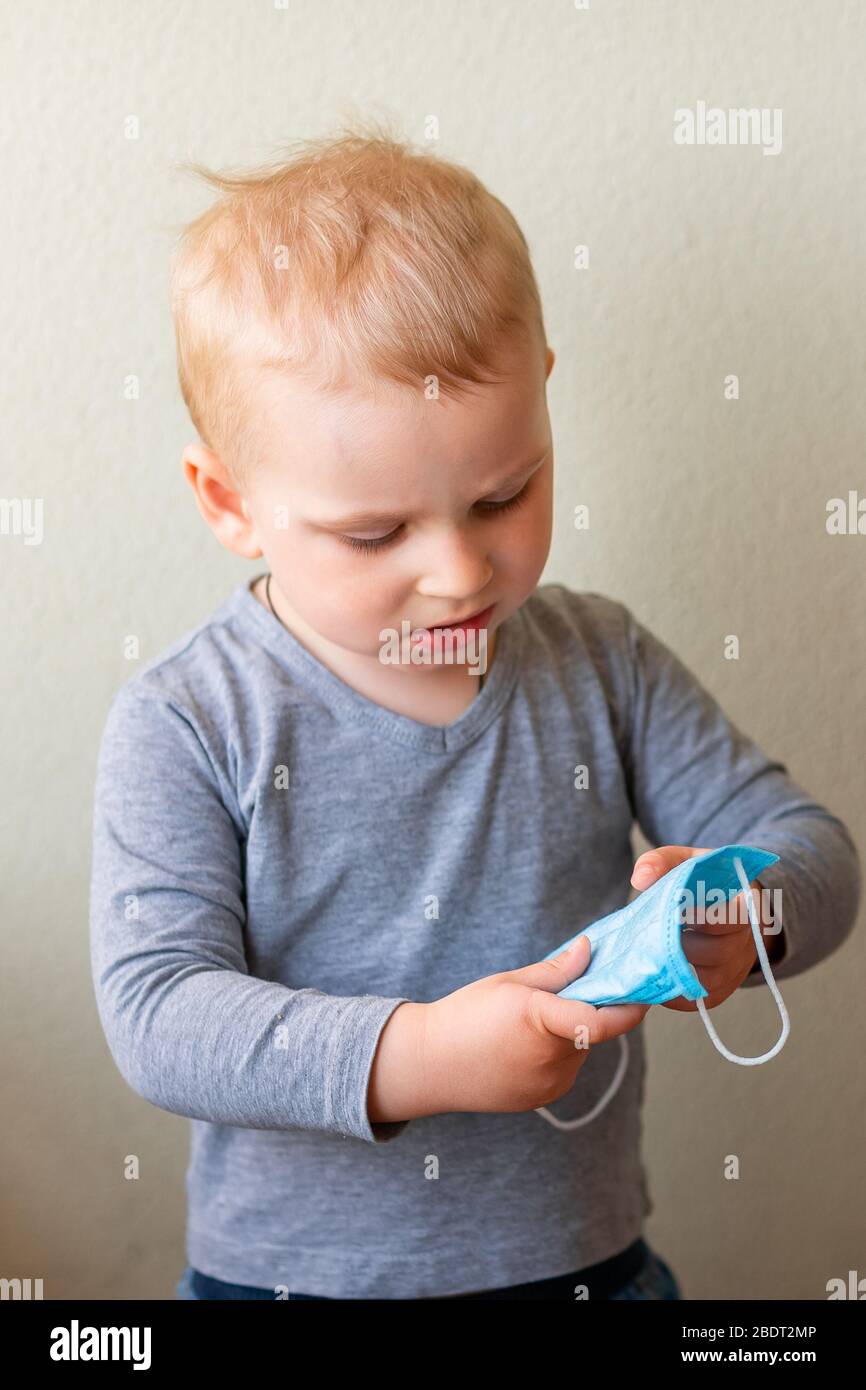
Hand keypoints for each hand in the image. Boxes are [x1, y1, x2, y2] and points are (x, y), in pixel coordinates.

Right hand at [416, 939, 649, 1116]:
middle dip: (587, 1009)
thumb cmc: (465, 1016)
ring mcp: (549, 1084)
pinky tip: (521, 1047)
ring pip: (580, 1050)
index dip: (630, 1008)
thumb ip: (556, 970)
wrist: (430, 1065)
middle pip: (592, 1030)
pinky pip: (566, 1068)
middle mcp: (551, 1059)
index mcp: (541, 1022)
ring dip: (571, 1033)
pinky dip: (557, 1053)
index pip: (602, 1022)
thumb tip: (590, 949)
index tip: (643, 993)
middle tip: (562, 994)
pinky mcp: (544, 1098)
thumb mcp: (509, 983)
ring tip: (528, 1024)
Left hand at [630, 845, 779, 1012]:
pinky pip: (692, 999)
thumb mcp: (687, 862)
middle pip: (717, 952)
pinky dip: (668, 989)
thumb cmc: (704, 884)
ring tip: (649, 948)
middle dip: (681, 941)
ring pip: (703, 978)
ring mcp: (732, 973)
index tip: (677, 909)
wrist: (725, 911)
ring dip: (672, 965)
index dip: (705, 917)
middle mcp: (746, 945)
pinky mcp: (716, 994)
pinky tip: (652, 969)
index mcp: (746, 908)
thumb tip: (641, 879)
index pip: (734, 918)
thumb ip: (663, 861)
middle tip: (655, 930)